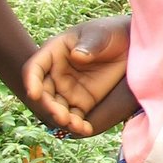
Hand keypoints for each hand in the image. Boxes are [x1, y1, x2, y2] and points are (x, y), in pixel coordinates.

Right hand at [24, 14, 135, 136]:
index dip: (31, 81)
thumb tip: (77, 56)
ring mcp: (67, 89)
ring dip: (62, 118)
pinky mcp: (82, 102)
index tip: (34, 94)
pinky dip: (77, 125)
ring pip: (57, 108)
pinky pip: (74, 116)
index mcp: (53, 53)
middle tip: (61, 116)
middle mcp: (55, 74)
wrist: (131, 45)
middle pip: (43, 93)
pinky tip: (85, 129)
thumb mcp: (101, 34)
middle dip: (48, 106)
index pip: (35, 68)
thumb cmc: (112, 33)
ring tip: (75, 125)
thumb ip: (89, 44)